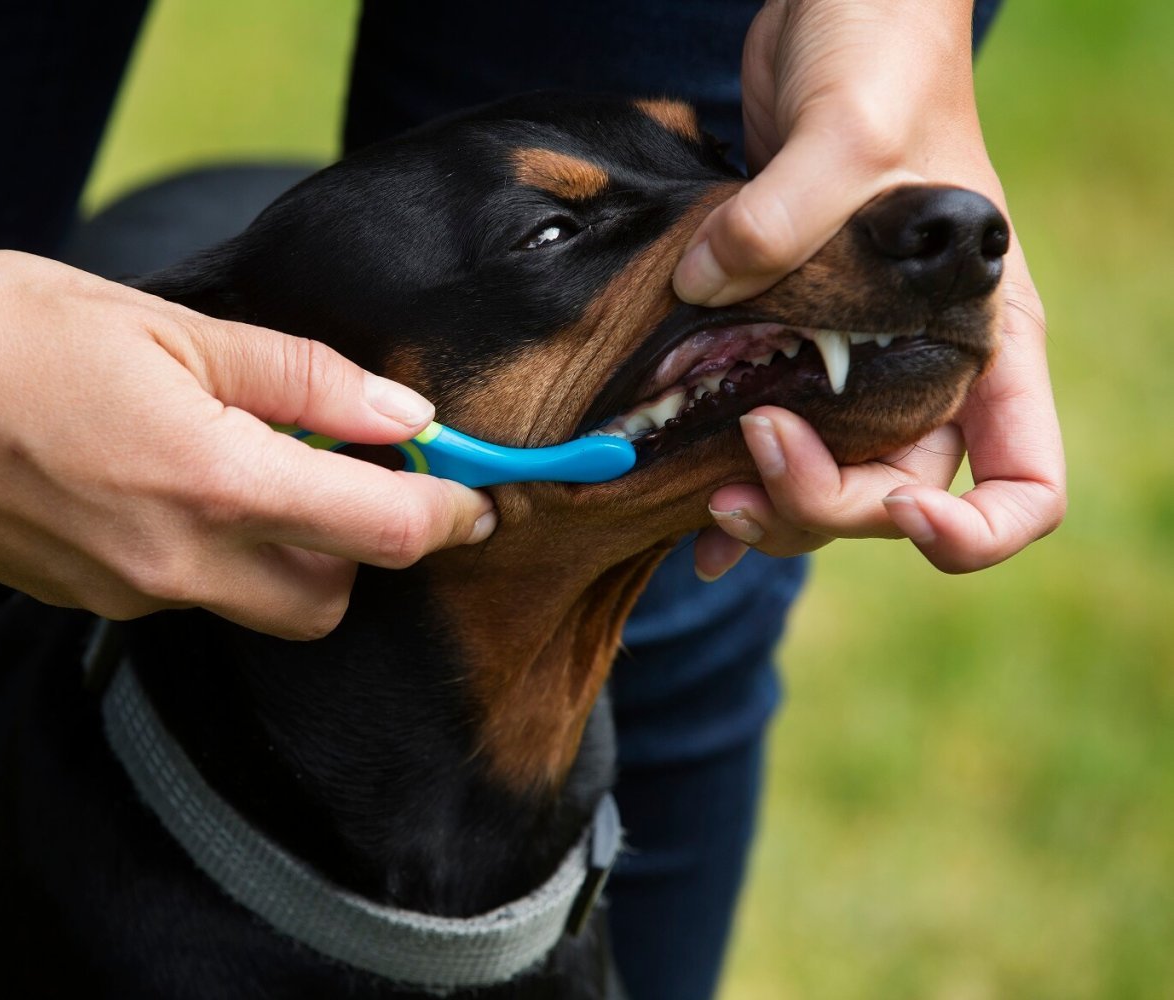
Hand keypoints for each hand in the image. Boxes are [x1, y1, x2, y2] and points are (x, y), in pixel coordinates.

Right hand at [0, 182, 494, 639]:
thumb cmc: (1, 325)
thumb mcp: (169, 325)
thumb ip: (301, 378)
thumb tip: (403, 412)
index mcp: (213, 482)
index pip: (381, 533)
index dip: (449, 516)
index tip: (474, 495)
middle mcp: (175, 564)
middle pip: (327, 601)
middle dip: (360, 549)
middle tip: (342, 467)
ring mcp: (123, 595)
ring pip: (254, 604)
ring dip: (283, 552)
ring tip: (239, 459)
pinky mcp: (80, 601)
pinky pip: (184, 595)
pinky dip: (209, 553)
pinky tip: (161, 479)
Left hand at [674, 0, 1065, 579]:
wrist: (832, 12)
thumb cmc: (881, 55)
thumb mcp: (851, 126)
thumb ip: (789, 212)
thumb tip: (706, 288)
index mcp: (983, 336)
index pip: (1024, 480)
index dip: (977, 529)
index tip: (901, 510)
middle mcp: (924, 364)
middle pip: (900, 497)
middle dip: (830, 507)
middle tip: (751, 458)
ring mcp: (852, 359)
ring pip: (828, 480)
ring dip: (771, 507)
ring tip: (703, 494)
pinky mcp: (784, 341)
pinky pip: (767, 441)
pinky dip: (731, 486)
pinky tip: (686, 511)